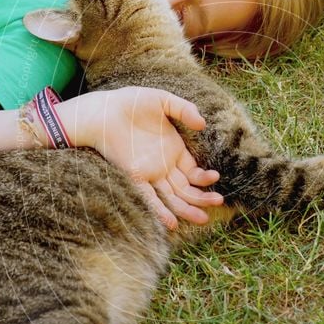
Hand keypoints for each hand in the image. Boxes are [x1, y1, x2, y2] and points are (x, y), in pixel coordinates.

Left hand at [59, 87, 222, 228]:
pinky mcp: (135, 176)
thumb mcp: (164, 100)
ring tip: (203, 218)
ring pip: (173, 197)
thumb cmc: (133, 103)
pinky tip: (172, 223)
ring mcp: (150, 172)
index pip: (194, 172)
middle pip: (187, 188)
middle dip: (202, 197)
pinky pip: (149, 198)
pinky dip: (160, 211)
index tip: (215, 177)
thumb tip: (202, 124)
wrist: (105, 110)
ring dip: (187, 208)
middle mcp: (164, 165)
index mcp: (174, 150)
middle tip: (218, 202)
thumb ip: (184, 109)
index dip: (205, 178)